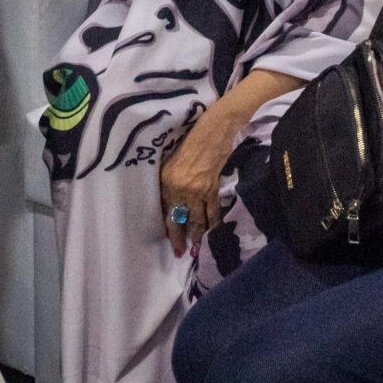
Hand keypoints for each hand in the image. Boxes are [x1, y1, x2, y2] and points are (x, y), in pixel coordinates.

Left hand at [159, 100, 252, 257]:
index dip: (171, 231)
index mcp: (168, 181)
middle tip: (184, 253)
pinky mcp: (214, 188)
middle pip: (183, 220)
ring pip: (199, 219)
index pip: (168, 212)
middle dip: (184, 238)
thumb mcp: (170, 161)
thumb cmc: (189, 140)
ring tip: (198, 249)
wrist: (214, 129)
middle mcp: (182, 188)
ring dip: (199, 235)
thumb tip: (169, 204)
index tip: (174, 245)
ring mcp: (199, 190)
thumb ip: (168, 184)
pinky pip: (214, 211)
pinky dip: (214, 222)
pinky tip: (214, 231)